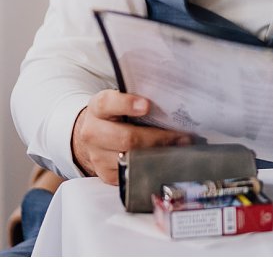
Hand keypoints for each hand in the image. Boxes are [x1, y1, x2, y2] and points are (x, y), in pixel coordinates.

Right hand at [71, 90, 192, 184]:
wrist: (97, 133)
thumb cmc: (118, 114)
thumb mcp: (122, 99)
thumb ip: (140, 98)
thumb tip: (170, 99)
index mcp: (98, 108)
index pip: (107, 104)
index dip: (126, 104)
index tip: (146, 105)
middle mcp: (93, 133)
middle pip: (126, 138)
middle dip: (157, 137)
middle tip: (180, 135)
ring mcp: (97, 156)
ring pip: (132, 158)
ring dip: (159, 153)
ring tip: (179, 147)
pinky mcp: (106, 174)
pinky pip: (133, 173)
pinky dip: (152, 166)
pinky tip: (166, 158)